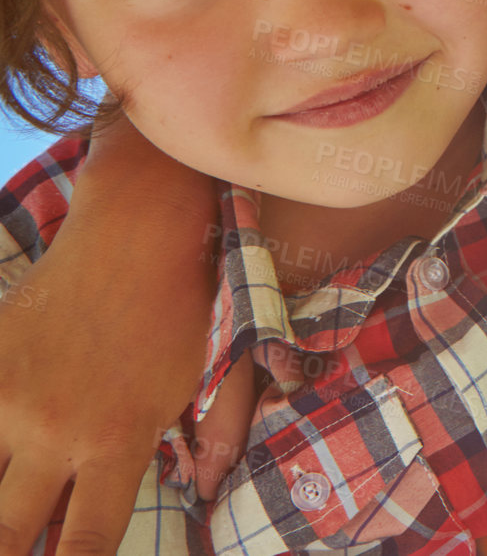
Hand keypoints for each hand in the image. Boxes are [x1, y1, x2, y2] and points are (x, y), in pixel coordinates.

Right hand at [0, 128, 220, 555]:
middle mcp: (56, 430)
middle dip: (14, 551)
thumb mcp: (195, 386)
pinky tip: (2, 459)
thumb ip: (181, 446)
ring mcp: (10, 398)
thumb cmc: (181, 311)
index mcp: (118, 441)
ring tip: (14, 503)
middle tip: (24, 546)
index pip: (83, 544)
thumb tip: (181, 495)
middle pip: (11, 533)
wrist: (137, 234)